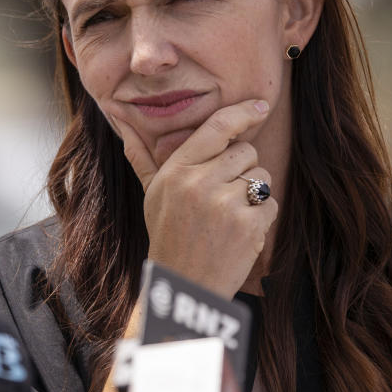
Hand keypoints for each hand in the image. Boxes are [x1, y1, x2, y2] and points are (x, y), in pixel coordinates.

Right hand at [112, 100, 278, 298]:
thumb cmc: (168, 236)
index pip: (216, 128)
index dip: (241, 113)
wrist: (185, 285)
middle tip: (224, 194)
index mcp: (177, 171)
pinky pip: (270, 203)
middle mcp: (200, 183)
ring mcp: (225, 204)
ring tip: (229, 215)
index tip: (260, 105)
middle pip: (245, 151)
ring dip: (253, 193)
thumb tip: (121, 121)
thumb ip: (142, 157)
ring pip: (261, 176)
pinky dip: (261, 217)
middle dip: (242, 168)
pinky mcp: (248, 225)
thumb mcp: (152, 194)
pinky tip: (240, 231)